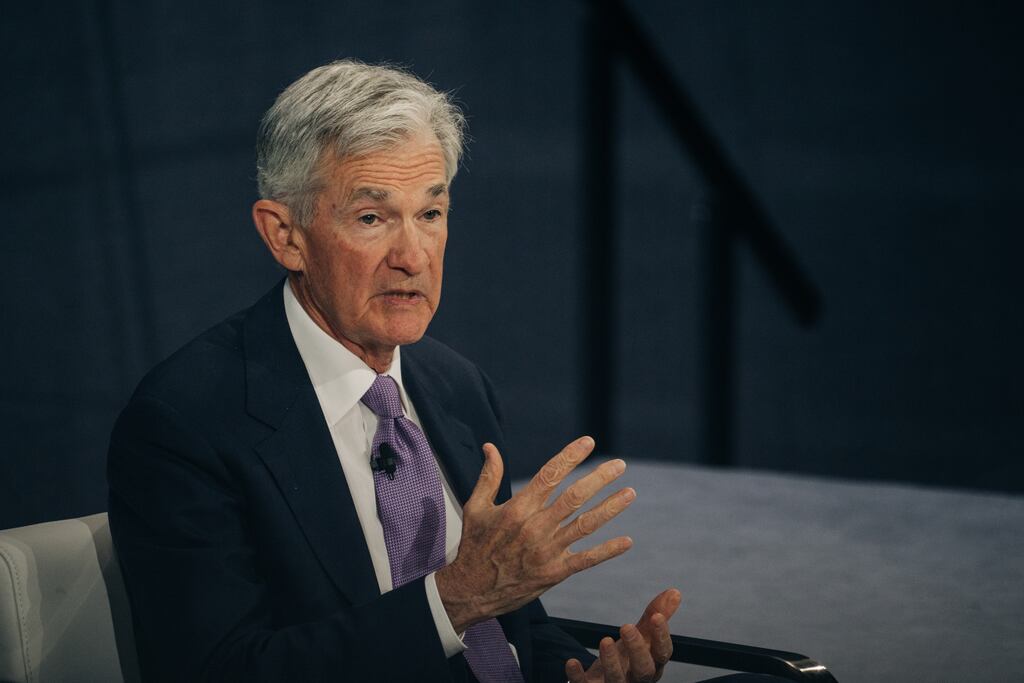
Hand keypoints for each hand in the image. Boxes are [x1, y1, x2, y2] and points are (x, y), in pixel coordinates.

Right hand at [435, 436, 635, 631]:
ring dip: (610, 508)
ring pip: (585, 525)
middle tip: (619, 465)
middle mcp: (535, 527)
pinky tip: (627, 541)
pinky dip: (608, 550)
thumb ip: (488, 476)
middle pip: (574, 497)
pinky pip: (587, 559)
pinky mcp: (555, 572)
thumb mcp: (476, 508)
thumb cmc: (474, 546)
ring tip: (629, 493)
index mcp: (518, 508)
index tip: (588, 442)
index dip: (570, 456)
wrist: (471, 590)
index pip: (550, 475)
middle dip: (599, 478)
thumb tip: (490, 447)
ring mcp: (547, 550)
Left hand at [565, 589, 681, 682]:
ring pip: (616, 679)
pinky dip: (578, 676)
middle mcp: (637, 679)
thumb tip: (675, 592)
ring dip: (610, 661)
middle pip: (643, 670)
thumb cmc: (628, 658)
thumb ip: (655, 616)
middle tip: (626, 626)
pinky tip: (571, 662)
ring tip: (604, 640)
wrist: (606, 682)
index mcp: (652, 664)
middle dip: (636, 649)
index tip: (657, 616)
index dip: (661, 636)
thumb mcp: (642, 637)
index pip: (662, 653)